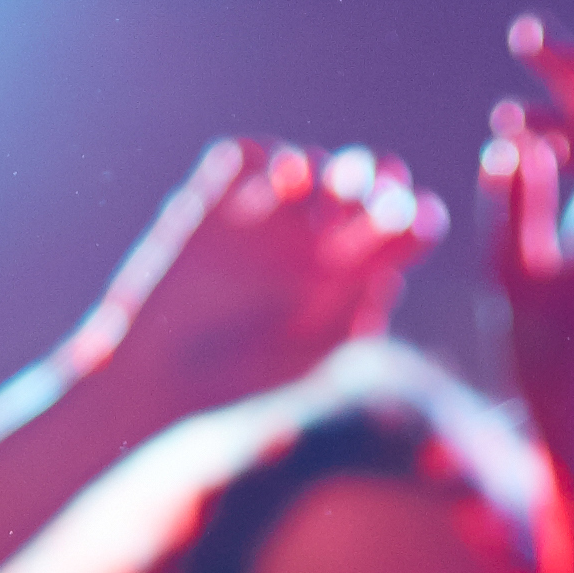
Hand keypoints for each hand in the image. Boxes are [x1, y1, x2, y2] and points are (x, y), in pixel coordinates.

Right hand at [82, 137, 439, 419]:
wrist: (159, 406)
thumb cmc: (245, 416)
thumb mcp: (318, 386)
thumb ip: (361, 349)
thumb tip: (412, 324)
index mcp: (354, 289)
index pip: (402, 233)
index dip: (414, 219)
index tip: (415, 221)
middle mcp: (313, 252)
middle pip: (359, 189)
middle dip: (368, 178)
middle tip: (366, 187)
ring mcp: (263, 228)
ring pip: (305, 167)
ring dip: (318, 165)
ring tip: (320, 180)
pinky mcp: (209, 212)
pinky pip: (242, 159)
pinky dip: (260, 155)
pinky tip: (280, 175)